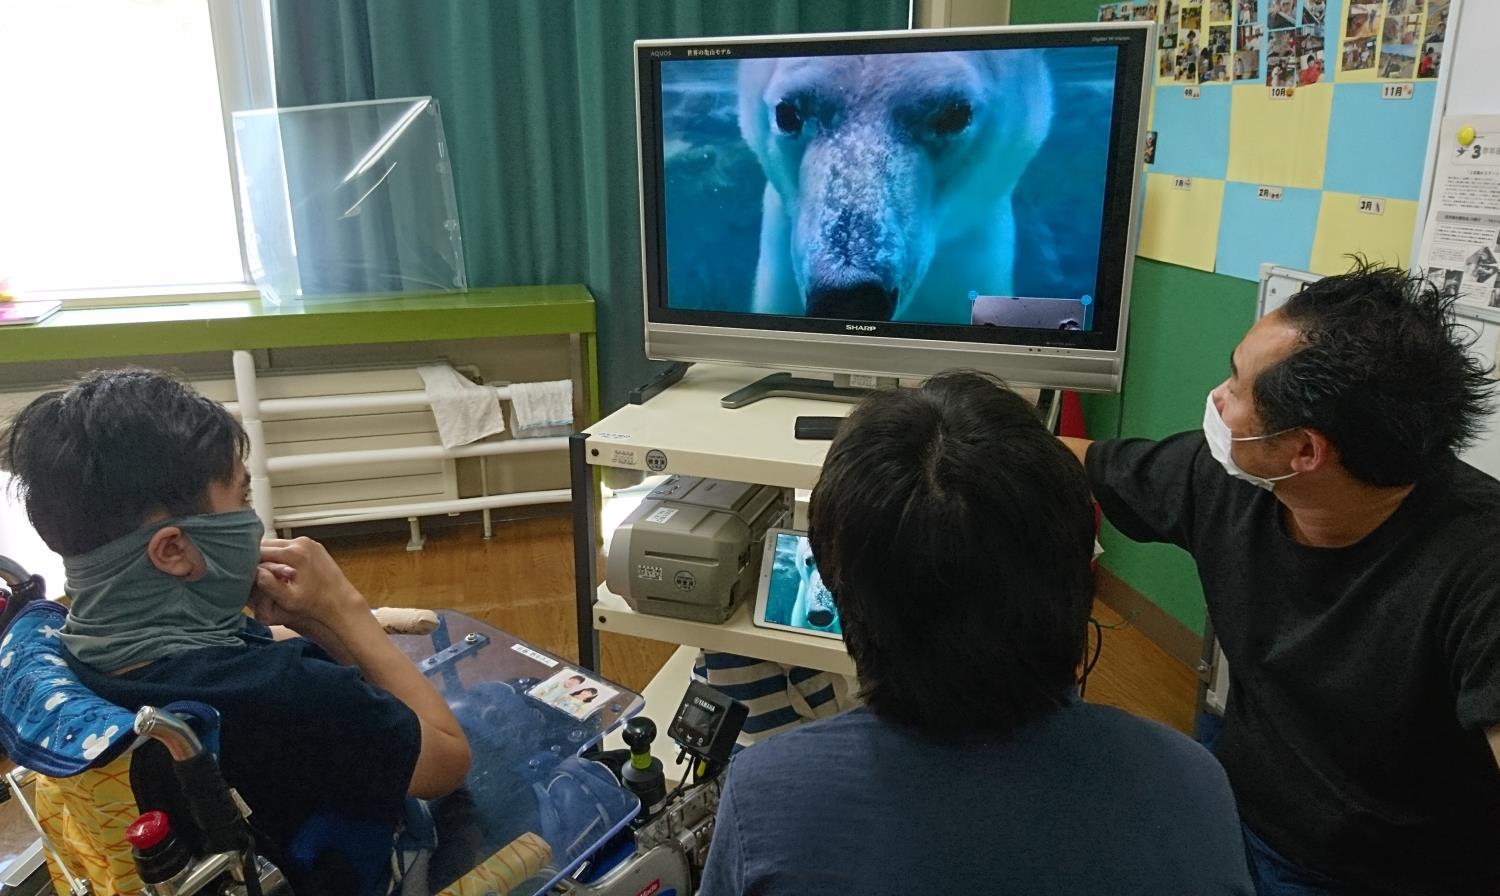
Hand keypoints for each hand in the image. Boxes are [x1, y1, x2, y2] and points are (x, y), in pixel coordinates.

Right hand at [252, 537, 368, 634]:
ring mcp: (308, 542)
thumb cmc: (314, 604)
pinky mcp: (313, 545)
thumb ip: (268, 585)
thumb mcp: (288, 600)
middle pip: (267, 544)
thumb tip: (255, 571)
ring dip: (269, 555)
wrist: (340, 602)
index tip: (243, 574)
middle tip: (251, 574)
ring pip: (277, 544)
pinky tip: (280, 569)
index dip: (248, 563)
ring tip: (265, 573)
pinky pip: (289, 546)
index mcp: (294, 553)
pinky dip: (281, 554)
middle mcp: (301, 542)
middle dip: (257, 558)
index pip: (259, 551)